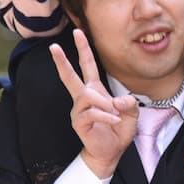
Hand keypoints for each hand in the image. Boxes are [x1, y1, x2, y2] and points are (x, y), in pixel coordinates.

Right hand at [50, 31, 137, 178]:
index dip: (83, 49)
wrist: (111, 152)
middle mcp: (83, 98)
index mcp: (95, 90)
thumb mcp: (131, 113)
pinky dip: (106, 116)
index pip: (87, 66)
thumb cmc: (118, 130)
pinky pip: (92, 113)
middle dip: (62, 60)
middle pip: (70, 76)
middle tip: (53, 46)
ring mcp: (79, 110)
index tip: (78, 32)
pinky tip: (115, 121)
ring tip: (115, 114)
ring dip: (104, 103)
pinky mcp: (79, 123)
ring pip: (87, 95)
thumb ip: (128, 102)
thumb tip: (118, 100)